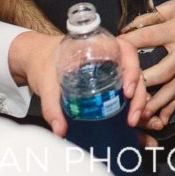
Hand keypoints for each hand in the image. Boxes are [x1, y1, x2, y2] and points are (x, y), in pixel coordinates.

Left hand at [10, 31, 145, 137]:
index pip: (127, 51)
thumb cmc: (43, 61)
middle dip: (139, 94)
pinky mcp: (107, 83)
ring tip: (133, 121)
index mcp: (100, 46)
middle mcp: (110, 56)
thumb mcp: (46, 82)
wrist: (34, 59)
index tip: (127, 91)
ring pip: (134, 82)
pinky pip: (125, 91)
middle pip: (135, 70)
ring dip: (138, 101)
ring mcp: (110, 70)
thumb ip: (51, 106)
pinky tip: (129, 119)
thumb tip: (60, 129)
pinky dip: (131, 104)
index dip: (132, 70)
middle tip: (133, 116)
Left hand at [121, 0, 174, 131]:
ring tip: (139, 116)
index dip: (128, 44)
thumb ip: (150, 17)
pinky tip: (161, 120)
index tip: (113, 50)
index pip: (147, 38)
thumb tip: (128, 29)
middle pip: (161, 73)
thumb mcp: (174, 6)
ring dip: (155, 104)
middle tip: (123, 96)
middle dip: (142, 85)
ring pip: (173, 89)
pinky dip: (172, 107)